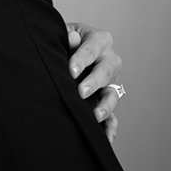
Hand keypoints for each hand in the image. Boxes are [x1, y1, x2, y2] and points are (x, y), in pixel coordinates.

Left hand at [66, 22, 120, 140]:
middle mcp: (108, 59)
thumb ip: (65, 36)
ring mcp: (109, 81)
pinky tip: (106, 137)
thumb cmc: (59, 39)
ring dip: (106, 105)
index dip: (82, 59)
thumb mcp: (60, 33)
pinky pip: (112, 114)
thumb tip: (72, 38)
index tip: (72, 71)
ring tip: (95, 115)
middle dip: (94, 82)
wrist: (58, 50)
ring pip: (112, 93)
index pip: (92, 48)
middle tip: (81, 92)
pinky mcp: (104, 99)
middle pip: (106, 70)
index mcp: (98, 39)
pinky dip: (110, 126)